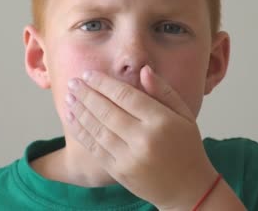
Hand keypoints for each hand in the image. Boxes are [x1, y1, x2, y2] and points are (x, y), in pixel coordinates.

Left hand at [65, 65, 217, 209]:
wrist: (188, 189)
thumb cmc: (187, 147)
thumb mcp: (185, 115)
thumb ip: (164, 91)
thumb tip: (143, 69)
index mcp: (161, 121)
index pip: (126, 96)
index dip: (104, 83)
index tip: (89, 74)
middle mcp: (144, 139)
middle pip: (107, 110)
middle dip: (86, 94)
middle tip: (73, 82)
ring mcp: (130, 157)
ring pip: (98, 129)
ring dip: (80, 112)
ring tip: (69, 98)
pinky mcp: (119, 172)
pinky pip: (95, 148)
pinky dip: (82, 132)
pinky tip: (72, 120)